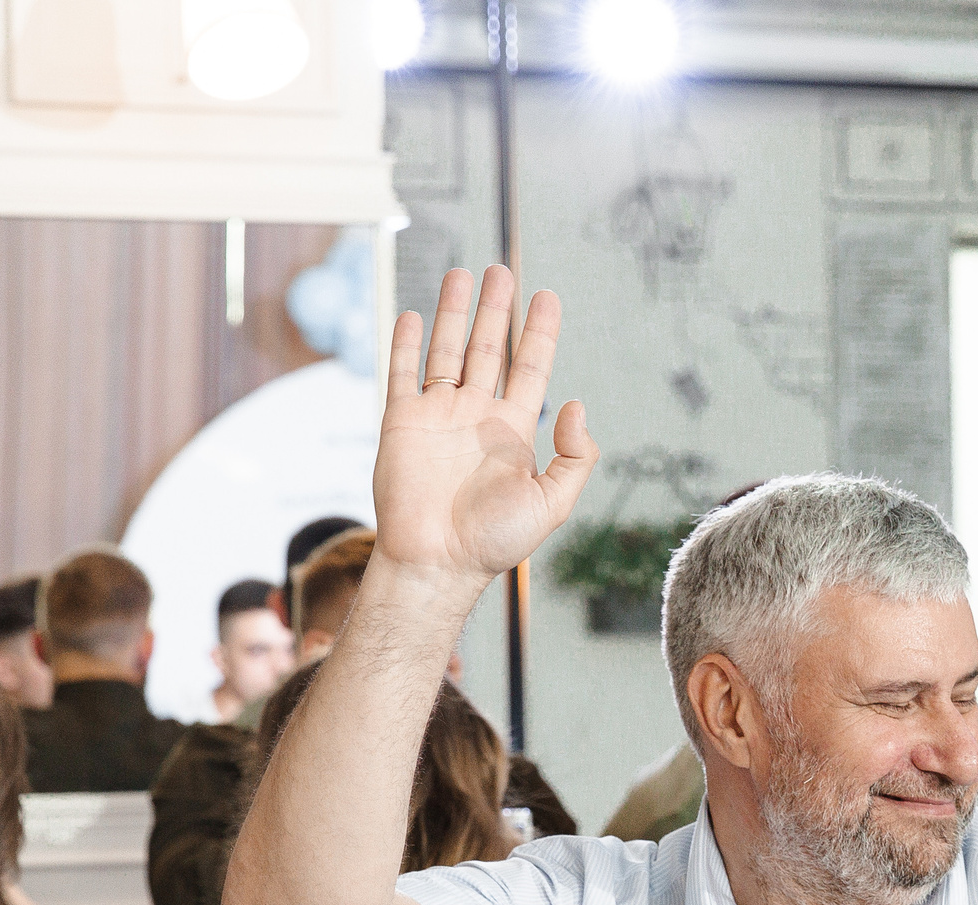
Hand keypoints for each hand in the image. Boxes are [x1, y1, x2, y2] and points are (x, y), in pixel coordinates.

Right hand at [373, 265, 598, 585]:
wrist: (437, 561)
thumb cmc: (495, 540)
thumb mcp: (553, 502)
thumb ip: (574, 456)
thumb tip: (575, 404)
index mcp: (513, 431)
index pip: (530, 368)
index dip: (539, 332)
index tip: (547, 296)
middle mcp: (476, 417)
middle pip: (488, 348)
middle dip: (495, 310)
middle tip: (502, 270)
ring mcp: (437, 416)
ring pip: (447, 350)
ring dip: (454, 312)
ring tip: (463, 273)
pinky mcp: (402, 421)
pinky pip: (403, 372)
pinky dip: (407, 343)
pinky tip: (415, 315)